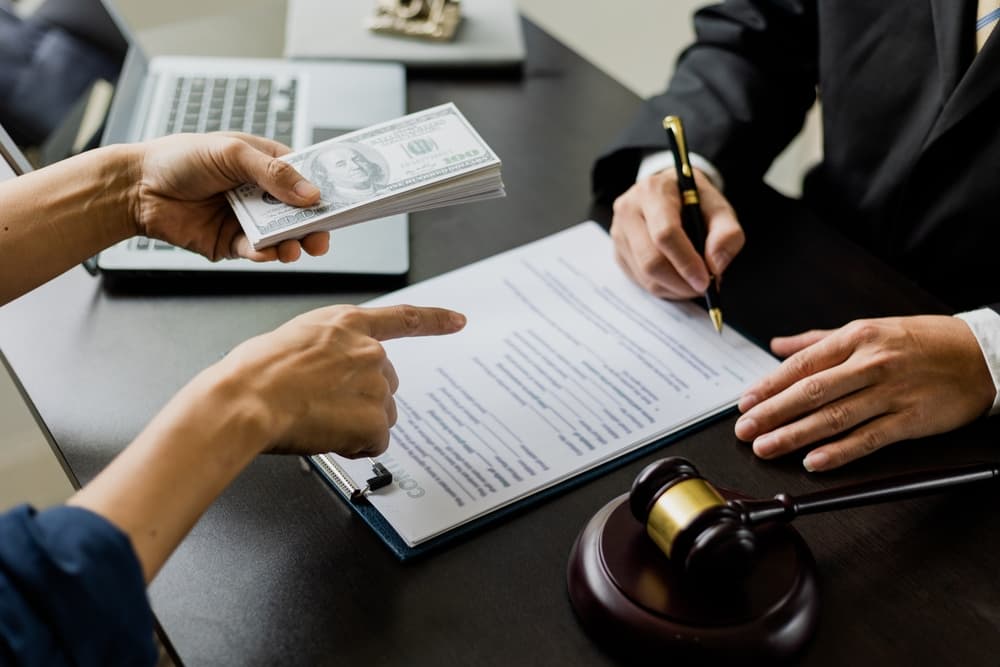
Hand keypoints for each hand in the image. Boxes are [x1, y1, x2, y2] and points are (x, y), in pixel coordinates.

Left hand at [131, 132, 329, 262]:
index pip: (304, 179)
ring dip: (293, 244)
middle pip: (299, 213)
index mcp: (265, 165)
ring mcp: (247, 220)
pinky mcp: (231, 244)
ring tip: (294, 248)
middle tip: (321, 237)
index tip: (342, 203)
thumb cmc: (180, 159)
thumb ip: (273, 174)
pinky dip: (265, 253)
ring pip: (282, 236)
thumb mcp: (231, 153)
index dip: (323, 191)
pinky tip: (268, 252)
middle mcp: (260, 194)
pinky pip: (256, 252)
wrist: (137, 188)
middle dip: (314, 227)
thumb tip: (312, 195)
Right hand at [218, 304, 466, 458]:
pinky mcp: (375, 419)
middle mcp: (370, 350)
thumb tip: (332, 375)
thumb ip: (328, 350)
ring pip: (380, 416)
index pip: (404, 319)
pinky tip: (326, 436)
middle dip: (361, 399)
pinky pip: (375, 442)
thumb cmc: (255, 372)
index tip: (458, 321)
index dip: (435, 320)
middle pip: (385, 385)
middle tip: (320, 405)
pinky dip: (355, 447)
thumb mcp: (295, 340)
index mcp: (348, 323)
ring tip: (315, 419)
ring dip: (355, 423)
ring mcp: (376, 385)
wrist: (247, 398)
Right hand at [610, 167, 742, 298]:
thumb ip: (727, 234)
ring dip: (674, 288)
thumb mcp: (720, 209)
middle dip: (680, 282)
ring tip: (693, 282)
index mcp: (654, 191)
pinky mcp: (617, 251)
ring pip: (645, 276)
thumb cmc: (696, 203)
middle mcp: (629, 210)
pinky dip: (663, 288)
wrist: (671, 194)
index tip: (705, 281)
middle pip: (651, 260)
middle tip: (703, 288)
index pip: (665, 234)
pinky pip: (639, 281)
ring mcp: (619, 232)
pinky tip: (678, 278)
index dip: (686, 262)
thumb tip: (715, 266)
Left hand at [734, 316, 995, 470]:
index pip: (802, 365)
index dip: (769, 386)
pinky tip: (813, 462)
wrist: (983, 355)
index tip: (745, 403)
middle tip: (745, 430)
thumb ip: (818, 341)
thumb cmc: (923, 341)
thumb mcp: (869, 328)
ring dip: (794, 435)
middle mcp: (870, 364)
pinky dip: (838, 452)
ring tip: (766, 447)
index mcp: (856, 338)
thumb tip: (778, 346)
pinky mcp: (910, 419)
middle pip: (811, 392)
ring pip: (833, 417)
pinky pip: (868, 439)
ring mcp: (891, 393)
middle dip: (772, 413)